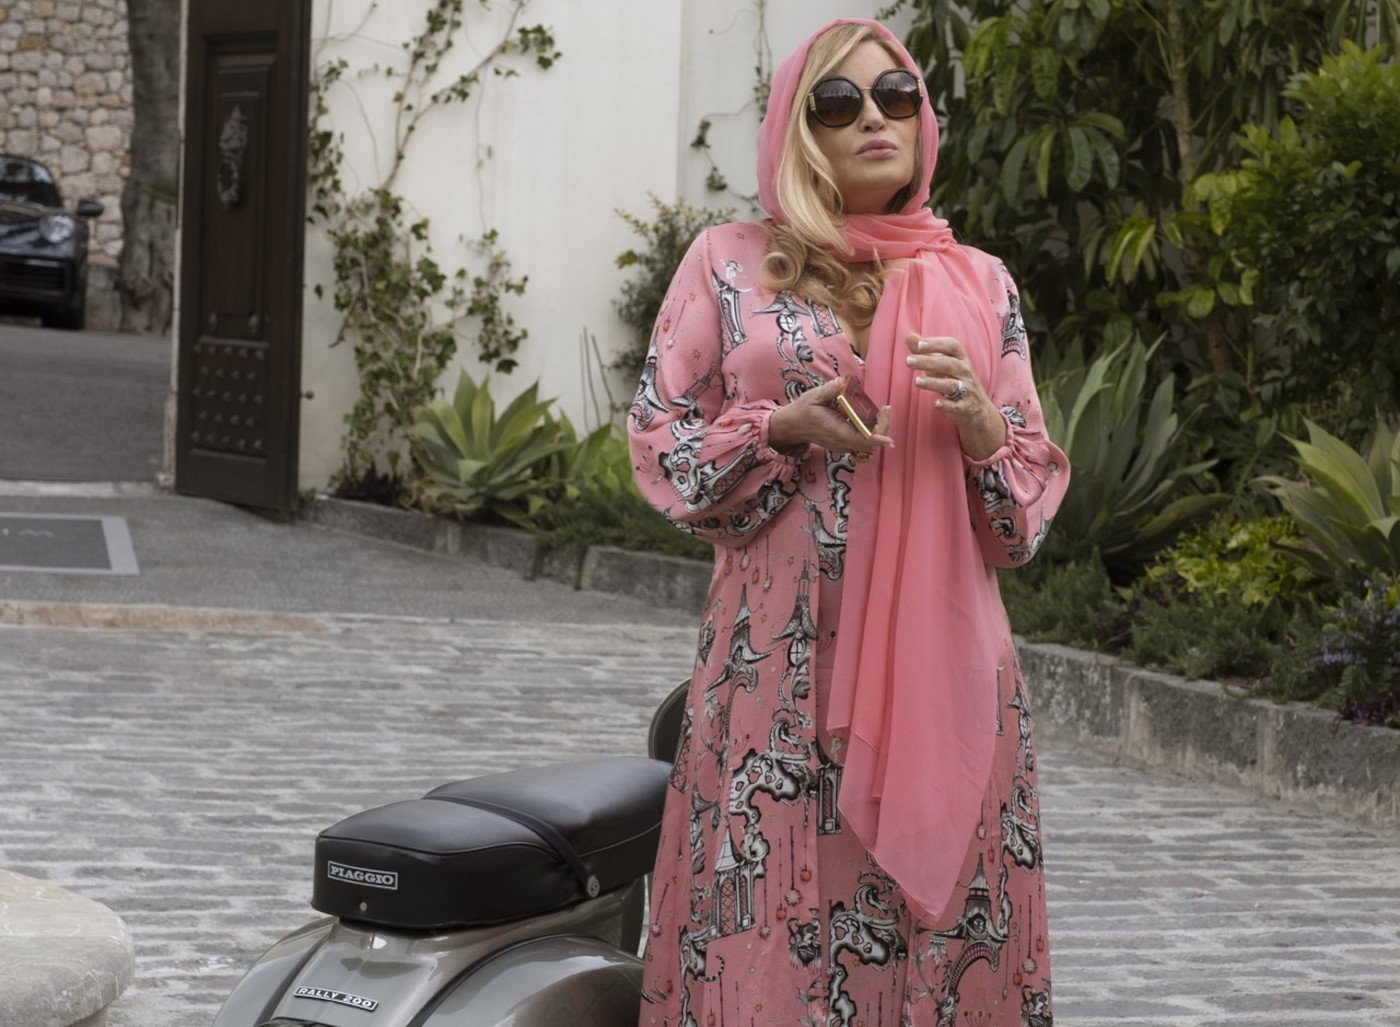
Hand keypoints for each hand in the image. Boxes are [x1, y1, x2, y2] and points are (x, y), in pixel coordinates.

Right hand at [768, 377, 893, 459]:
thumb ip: (828, 390)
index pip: (863, 439)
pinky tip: (870, 417)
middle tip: (885, 409)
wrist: (792, 426)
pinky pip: (862, 443)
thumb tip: (841, 382)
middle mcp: (842, 442)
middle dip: (882, 428)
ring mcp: (843, 445)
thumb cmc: (803, 410)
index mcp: (837, 430)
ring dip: (878, 431)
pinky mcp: (843, 444)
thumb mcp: (813, 396)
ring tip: (881, 412)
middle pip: (870, 444)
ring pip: (868, 445)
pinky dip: (871, 433)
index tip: (889, 432)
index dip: (879, 437)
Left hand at [905, 333, 1006, 460]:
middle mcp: (965, 372)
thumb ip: (925, 351)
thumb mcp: (944, 364)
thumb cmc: (956, 380)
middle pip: (948, 364)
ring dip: (933, 383)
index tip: (919, 344)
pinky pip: (957, 406)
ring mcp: (967, 390)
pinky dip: (947, 405)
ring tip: (916, 381)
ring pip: (951, 384)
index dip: (936, 344)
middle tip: (908, 361)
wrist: (978, 408)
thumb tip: (909, 335)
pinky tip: (935, 404)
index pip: (952, 346)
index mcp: (961, 359)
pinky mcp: (965, 408)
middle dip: (928, 361)